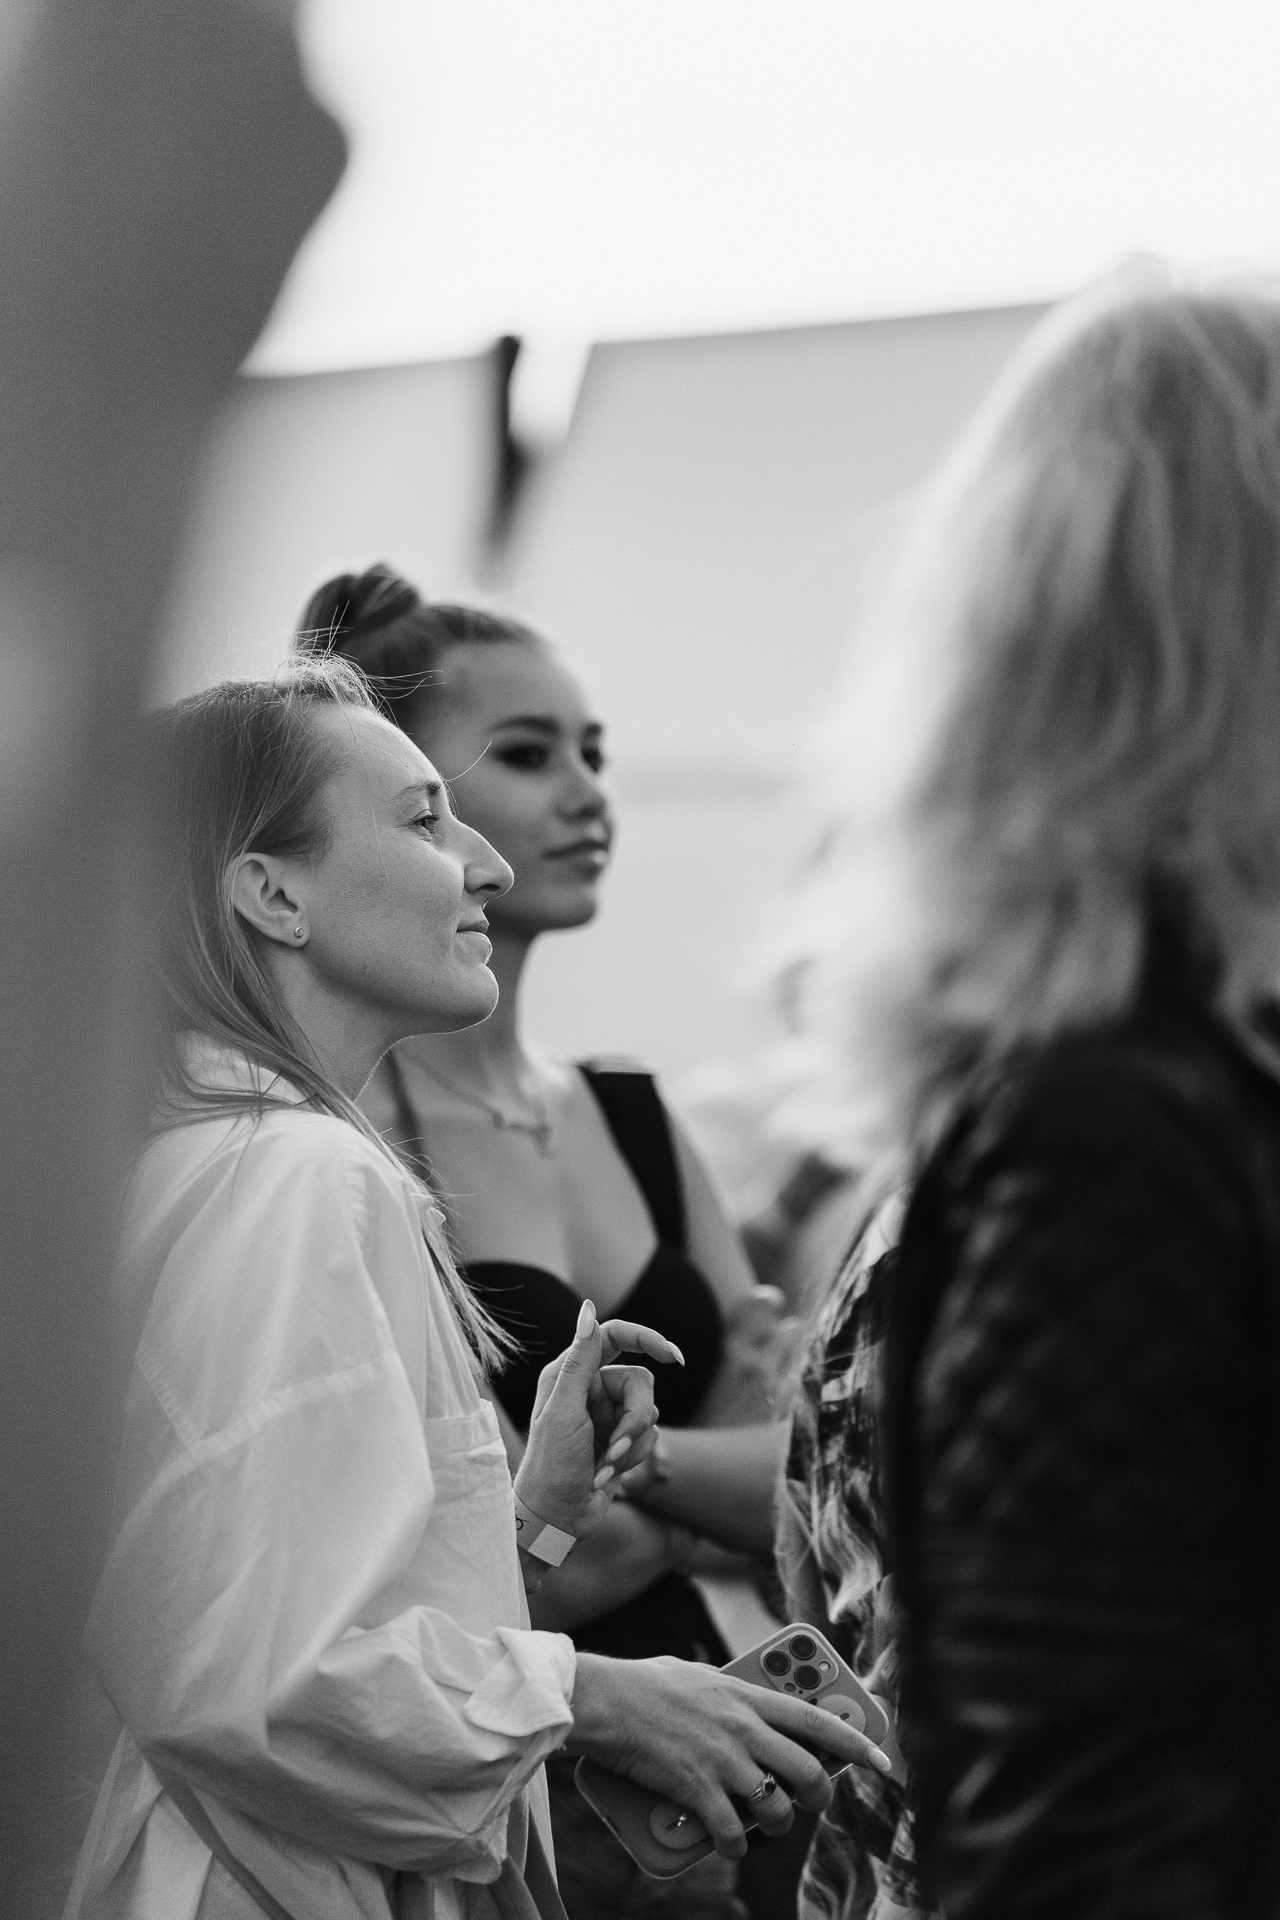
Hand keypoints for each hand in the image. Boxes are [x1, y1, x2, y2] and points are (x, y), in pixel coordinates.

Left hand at [515, 1301, 681, 1538]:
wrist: (556, 1518)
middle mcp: (591, 1389)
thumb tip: (588, 1308)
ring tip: (606, 1464)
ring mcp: (607, 1414)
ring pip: (649, 1410)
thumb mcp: (564, 1410)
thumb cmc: (551, 1464)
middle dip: (635, 1417)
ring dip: (631, 1442)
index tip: (675, 1357)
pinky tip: (607, 1474)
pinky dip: (633, 1456)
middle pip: (641, 1381)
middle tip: (616, 1445)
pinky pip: (649, 1436)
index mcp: (571, 1373)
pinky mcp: (621, 1439)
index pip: (615, 1336)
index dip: (648, 1339)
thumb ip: (580, 1360)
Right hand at [568, 1652, 893, 1858]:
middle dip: (819, 1794)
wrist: (603, 1701)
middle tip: (815, 1800)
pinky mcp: (696, 1789)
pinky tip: (727, 1842)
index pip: (817, 1719)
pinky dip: (733, 1844)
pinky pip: (732, 1832)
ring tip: (767, 1823)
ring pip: (776, 1808)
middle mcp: (743, 1727)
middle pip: (808, 1770)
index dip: (856, 1741)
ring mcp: (722, 1760)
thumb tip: (745, 1705)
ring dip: (777, 1824)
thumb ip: (729, 1692)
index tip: (879, 1758)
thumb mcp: (698, 1674)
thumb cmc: (644, 1684)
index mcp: (746, 1695)